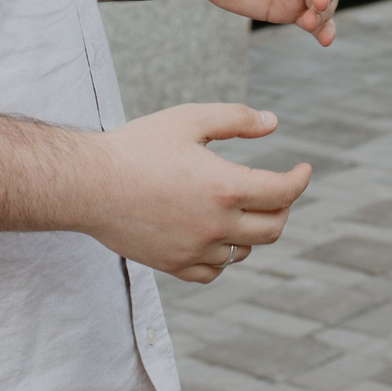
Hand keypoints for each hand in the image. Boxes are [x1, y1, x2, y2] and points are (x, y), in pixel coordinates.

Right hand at [71, 103, 311, 282]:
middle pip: (273, 228)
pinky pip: (214, 271)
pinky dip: (224, 255)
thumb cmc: (138, 146)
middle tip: (277, 189)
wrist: (89, 184)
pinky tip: (215, 234)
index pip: (284, 193)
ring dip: (252, 231)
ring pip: (245, 252)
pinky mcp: (174, 265)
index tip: (303, 169)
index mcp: (226, 188)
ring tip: (240, 207)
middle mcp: (216, 226)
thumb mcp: (190, 119)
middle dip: (283, 206)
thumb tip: (273, 123)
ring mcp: (195, 250)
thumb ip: (236, 119)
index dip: (300, 179)